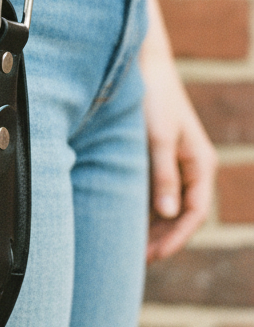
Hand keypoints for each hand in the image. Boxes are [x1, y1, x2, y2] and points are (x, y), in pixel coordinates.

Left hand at [141, 0, 216, 260]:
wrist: (143, 65)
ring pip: (169, 206)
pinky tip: (126, 220)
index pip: (195, 213)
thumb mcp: (158, 139)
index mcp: (200, 163)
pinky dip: (145, 208)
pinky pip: (156, 192)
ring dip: (153, 226)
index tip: (153, 256)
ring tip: (129, 248)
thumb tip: (170, 215)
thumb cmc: (153, 99)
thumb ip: (164, 176)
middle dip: (163, 238)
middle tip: (135, 261)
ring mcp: (176, 163)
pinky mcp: (159, 157)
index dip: (176, 238)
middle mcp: (192, 166)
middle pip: (182, 214)